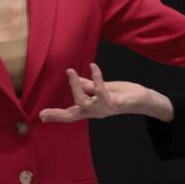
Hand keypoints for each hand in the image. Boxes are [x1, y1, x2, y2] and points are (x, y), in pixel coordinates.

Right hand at [39, 63, 171, 122]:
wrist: (144, 100)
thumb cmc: (122, 94)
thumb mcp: (103, 89)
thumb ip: (88, 86)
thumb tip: (74, 79)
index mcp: (90, 109)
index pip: (70, 113)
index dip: (55, 115)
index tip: (40, 117)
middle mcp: (95, 112)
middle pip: (72, 115)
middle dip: (57, 115)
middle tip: (43, 114)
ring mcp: (104, 109)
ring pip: (83, 102)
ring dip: (75, 86)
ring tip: (70, 72)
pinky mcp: (114, 103)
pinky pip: (101, 91)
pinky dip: (96, 77)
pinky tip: (93, 66)